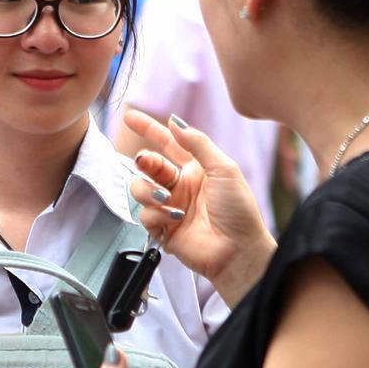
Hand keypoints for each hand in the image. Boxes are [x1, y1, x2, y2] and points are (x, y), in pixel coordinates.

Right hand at [124, 110, 275, 301]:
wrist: (238, 249)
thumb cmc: (238, 210)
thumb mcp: (224, 168)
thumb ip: (198, 143)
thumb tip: (175, 122)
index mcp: (195, 169)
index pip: (168, 144)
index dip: (149, 129)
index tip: (130, 118)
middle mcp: (180, 187)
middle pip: (149, 166)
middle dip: (144, 161)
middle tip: (145, 161)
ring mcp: (170, 208)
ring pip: (140, 189)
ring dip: (147, 190)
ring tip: (164, 197)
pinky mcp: (163, 229)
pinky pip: (144, 215)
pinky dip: (156, 214)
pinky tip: (173, 218)